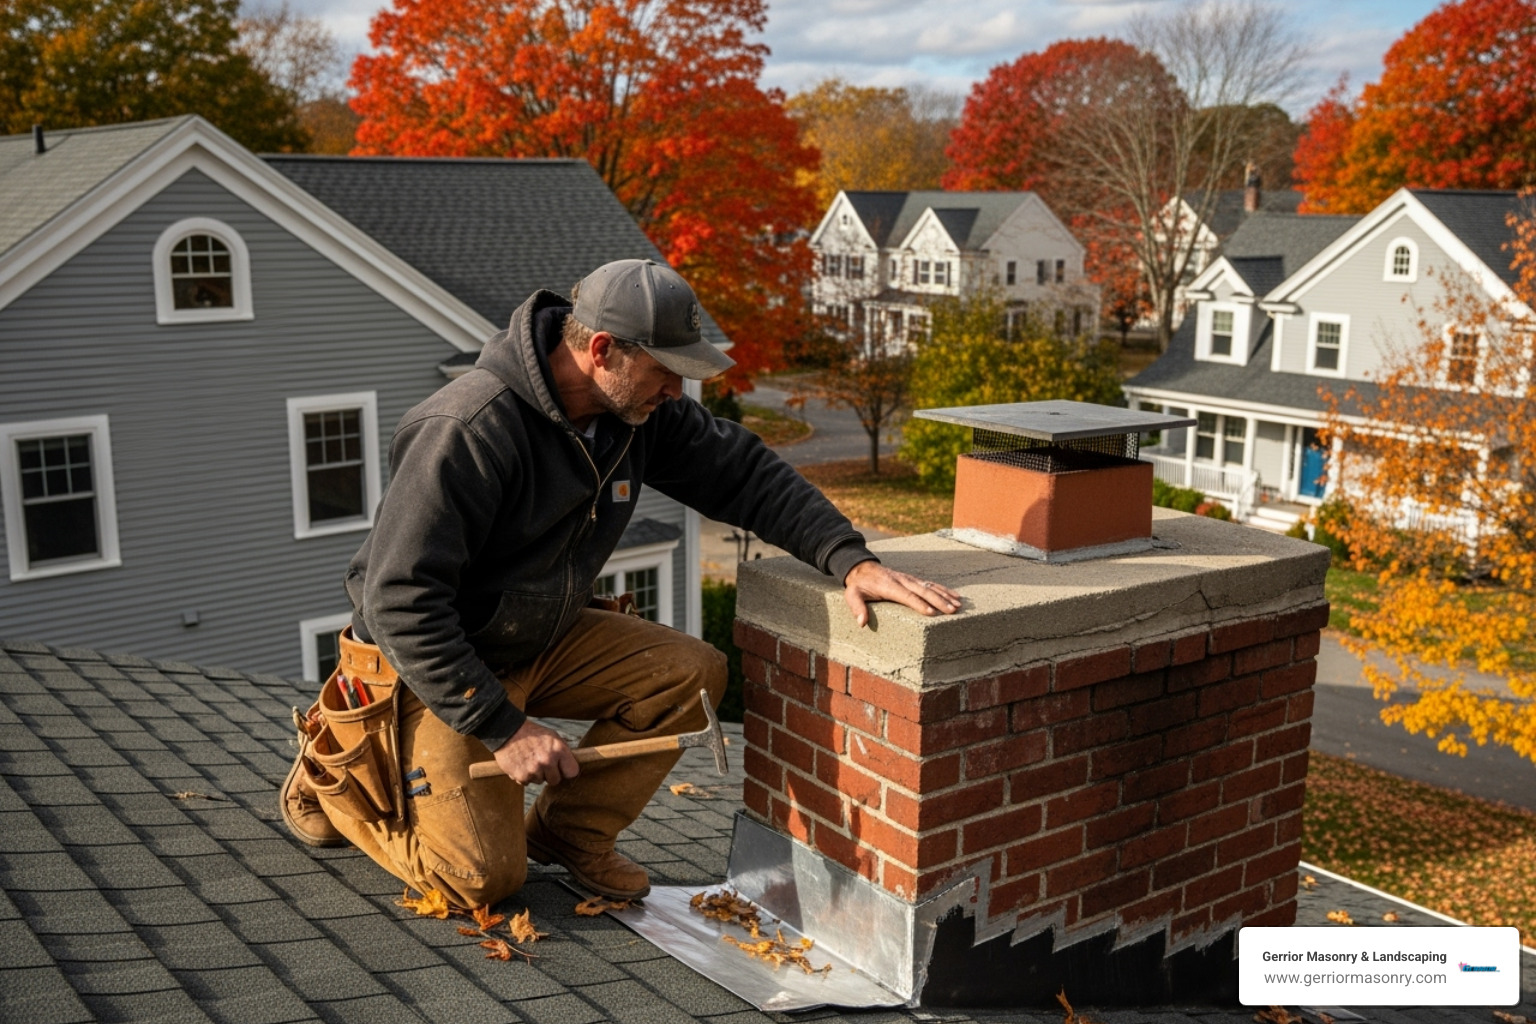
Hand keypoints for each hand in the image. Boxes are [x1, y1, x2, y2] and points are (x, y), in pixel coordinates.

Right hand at [492, 719, 579, 784]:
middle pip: (556, 781)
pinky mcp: (521, 776)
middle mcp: (548, 760)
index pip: (572, 772)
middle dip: (550, 775)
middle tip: (542, 764)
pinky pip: (527, 783)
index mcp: (559, 749)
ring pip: (540, 781)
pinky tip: (521, 763)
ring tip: (529, 760)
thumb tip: (570, 766)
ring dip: (535, 774)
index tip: (562, 770)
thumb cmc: (531, 734)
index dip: (566, 772)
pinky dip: (524, 776)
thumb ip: (562, 752)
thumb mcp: (552, 736)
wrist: (507, 731)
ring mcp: (534, 769)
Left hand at [842, 561, 961, 628]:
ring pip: (930, 586)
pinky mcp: (913, 579)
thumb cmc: (859, 585)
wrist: (862, 567)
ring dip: (945, 595)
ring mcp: (909, 579)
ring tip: (958, 605)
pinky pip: (931, 584)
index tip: (931, 613)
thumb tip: (862, 623)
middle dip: (939, 601)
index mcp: (889, 586)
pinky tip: (955, 596)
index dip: (919, 604)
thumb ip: (857, 608)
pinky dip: (944, 589)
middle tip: (952, 611)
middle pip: (923, 591)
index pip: (906, 596)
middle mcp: (902, 581)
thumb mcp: (852, 595)